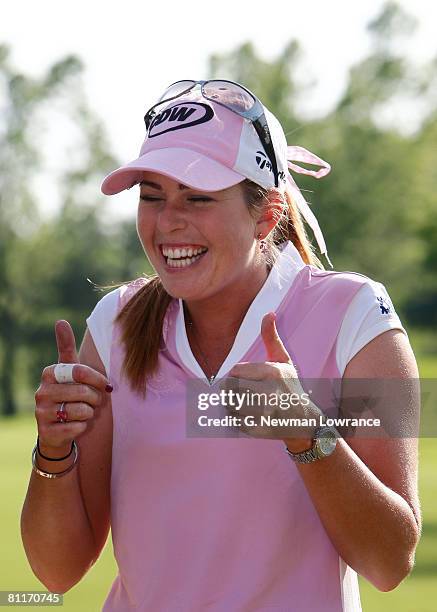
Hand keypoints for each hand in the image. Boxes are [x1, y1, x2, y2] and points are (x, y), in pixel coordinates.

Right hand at [34, 320, 110, 456]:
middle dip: (95, 399)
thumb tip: (60, 320)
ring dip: (89, 413)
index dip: (97, 379)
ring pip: (81, 411)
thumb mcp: (69, 371)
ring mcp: (41, 412)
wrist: (57, 431)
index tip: (106, 384)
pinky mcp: (46, 432)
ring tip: (83, 412)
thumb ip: (66, 347)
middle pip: (83, 392)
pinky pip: (77, 427)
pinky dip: (83, 427)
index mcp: (49, 373)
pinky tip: (75, 425)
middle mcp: (41, 391)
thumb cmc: (69, 394)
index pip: (79, 371)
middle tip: (94, 402)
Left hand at [224, 313, 321, 444]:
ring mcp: (264, 414)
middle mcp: (270, 393)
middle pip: (229, 388)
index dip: (239, 376)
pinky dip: (236, 420)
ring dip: (232, 405)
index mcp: (273, 372)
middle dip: (233, 390)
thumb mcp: (283, 361)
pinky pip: (233, 421)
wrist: (304, 422)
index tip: (252, 380)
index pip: (235, 372)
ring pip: (228, 405)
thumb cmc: (291, 387)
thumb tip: (269, 312)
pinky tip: (250, 418)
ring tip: (247, 404)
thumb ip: (271, 338)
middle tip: (247, 393)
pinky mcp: (259, 429)